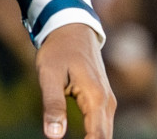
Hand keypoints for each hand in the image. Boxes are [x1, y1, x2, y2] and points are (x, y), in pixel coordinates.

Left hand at [36, 22, 114, 138]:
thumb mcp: (49, 74)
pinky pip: (101, 126)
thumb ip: (52, 104)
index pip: (97, 138)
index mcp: (96, 98)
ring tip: (70, 137)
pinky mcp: (102, 101)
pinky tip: (80, 138)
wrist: (72, 29)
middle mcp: (107, 103)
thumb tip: (53, 136)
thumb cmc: (58, 50)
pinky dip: (92, 136)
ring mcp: (107, 103)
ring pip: (104, 134)